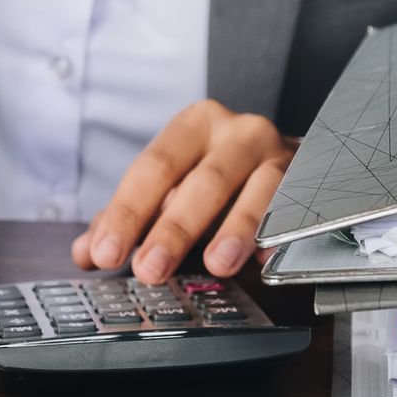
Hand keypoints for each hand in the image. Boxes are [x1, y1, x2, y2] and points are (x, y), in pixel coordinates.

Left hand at [70, 100, 295, 285]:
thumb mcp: (168, 189)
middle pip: (203, 181)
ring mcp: (278, 153)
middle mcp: (237, 132)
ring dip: (234, 231)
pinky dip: (280, 233)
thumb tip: (85, 252)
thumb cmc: (214, 174)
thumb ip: (126, 218)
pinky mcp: (311, 180)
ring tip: (215, 265)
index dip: (127, 213)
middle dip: (174, 229)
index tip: (105, 253)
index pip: (153, 169)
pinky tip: (264, 259)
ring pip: (257, 190)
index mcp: (192, 127)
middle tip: (150, 270)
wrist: (281, 158)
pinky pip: (297, 206)